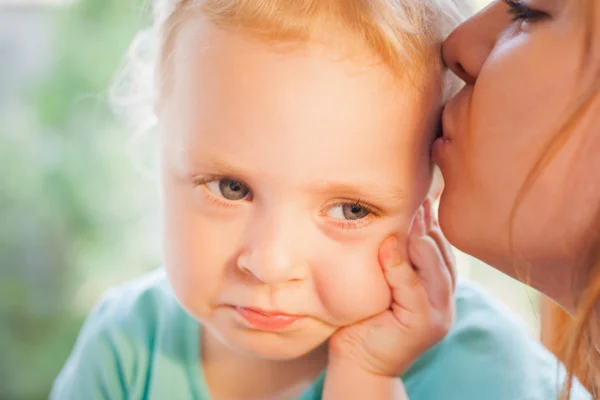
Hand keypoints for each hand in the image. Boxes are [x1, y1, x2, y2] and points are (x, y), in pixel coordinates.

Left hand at [328, 197, 456, 377]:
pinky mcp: (426, 323)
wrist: (358, 360)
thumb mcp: (381, 280)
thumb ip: (391, 256)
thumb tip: (388, 219)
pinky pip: (415, 289)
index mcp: (437, 283)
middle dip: (427, 222)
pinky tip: (390, 247)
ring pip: (434, 266)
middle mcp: (444, 296)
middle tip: (413, 194)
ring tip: (407, 213)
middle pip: (441, 250)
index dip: (429, 218)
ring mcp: (440, 312)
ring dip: (418, 239)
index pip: (438, 243)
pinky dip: (401, 268)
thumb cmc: (364, 317)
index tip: (417, 192)